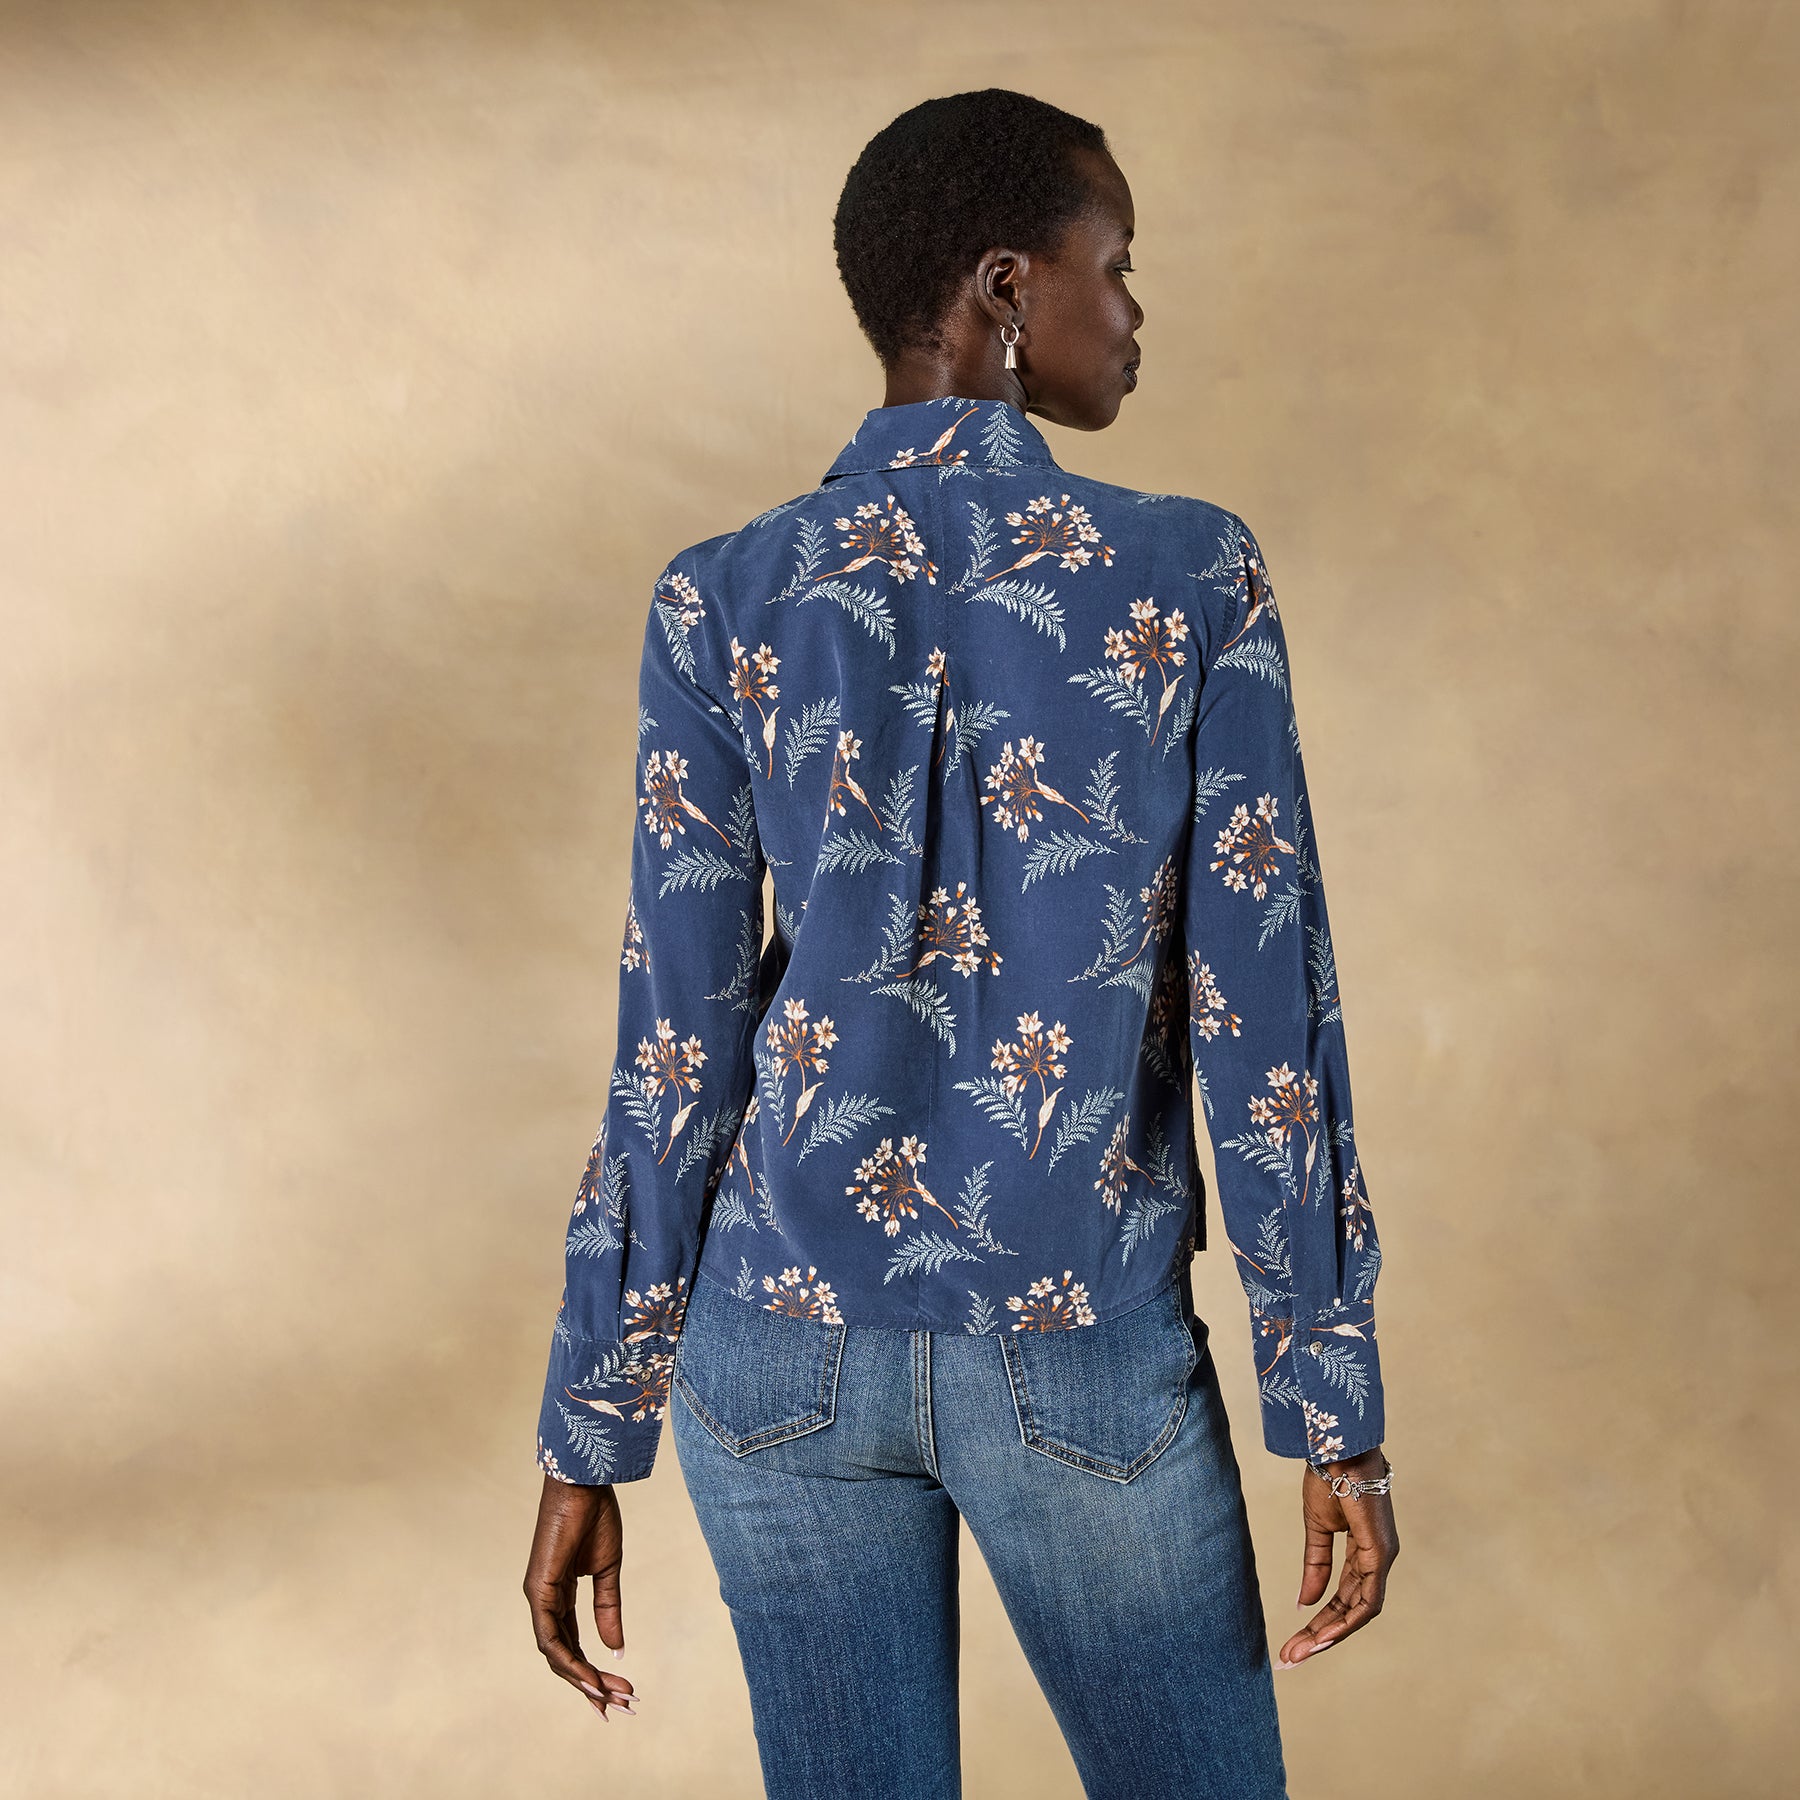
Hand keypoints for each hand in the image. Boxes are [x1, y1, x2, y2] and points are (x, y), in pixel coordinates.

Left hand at [524, 1474, 638, 1720]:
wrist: (585, 1484)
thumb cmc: (595, 1517)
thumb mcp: (608, 1571)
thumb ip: (609, 1609)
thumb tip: (616, 1649)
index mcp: (560, 1595)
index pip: (572, 1643)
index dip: (592, 1670)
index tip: (619, 1692)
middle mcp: (545, 1601)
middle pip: (564, 1656)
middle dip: (591, 1684)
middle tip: (620, 1706)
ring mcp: (538, 1597)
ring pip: (556, 1653)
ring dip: (582, 1679)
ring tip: (609, 1698)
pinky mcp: (539, 1590)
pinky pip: (551, 1637)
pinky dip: (569, 1661)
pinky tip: (589, 1677)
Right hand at [1277, 1446, 1397, 1667]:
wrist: (1336, 1448)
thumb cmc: (1329, 1477)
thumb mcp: (1316, 1529)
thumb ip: (1315, 1565)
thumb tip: (1305, 1603)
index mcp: (1363, 1551)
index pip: (1344, 1597)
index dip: (1320, 1620)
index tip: (1294, 1641)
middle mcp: (1377, 1559)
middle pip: (1351, 1610)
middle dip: (1321, 1636)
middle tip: (1291, 1657)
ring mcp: (1382, 1558)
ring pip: (1360, 1612)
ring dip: (1330, 1634)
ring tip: (1300, 1651)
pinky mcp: (1380, 1554)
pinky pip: (1367, 1600)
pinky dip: (1346, 1621)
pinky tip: (1322, 1634)